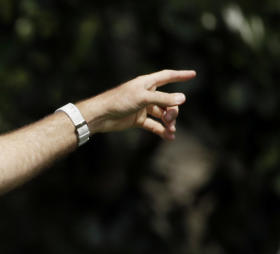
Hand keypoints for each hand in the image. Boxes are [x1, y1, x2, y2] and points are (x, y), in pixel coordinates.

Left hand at [78, 69, 195, 140]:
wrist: (100, 116)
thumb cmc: (119, 101)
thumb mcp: (143, 98)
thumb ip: (163, 99)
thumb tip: (182, 99)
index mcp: (147, 83)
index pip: (167, 76)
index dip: (180, 75)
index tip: (193, 74)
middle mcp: (146, 94)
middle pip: (167, 100)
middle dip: (172, 110)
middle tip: (170, 119)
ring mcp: (142, 107)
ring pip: (161, 114)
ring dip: (168, 122)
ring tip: (171, 131)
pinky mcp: (137, 120)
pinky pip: (153, 125)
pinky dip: (160, 130)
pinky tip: (168, 137)